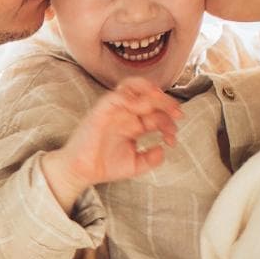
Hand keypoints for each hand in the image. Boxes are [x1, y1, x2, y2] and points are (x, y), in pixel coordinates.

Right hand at [42, 79, 182, 208]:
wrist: (81, 172)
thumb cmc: (104, 166)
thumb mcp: (135, 165)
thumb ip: (151, 159)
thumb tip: (163, 149)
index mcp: (134, 124)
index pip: (157, 114)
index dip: (169, 123)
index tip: (172, 139)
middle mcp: (125, 113)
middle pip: (150, 97)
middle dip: (166, 103)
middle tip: (178, 113)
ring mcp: (113, 110)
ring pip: (132, 86)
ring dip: (148, 89)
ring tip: (159, 98)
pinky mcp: (100, 111)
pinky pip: (115, 96)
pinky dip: (129, 97)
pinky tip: (140, 107)